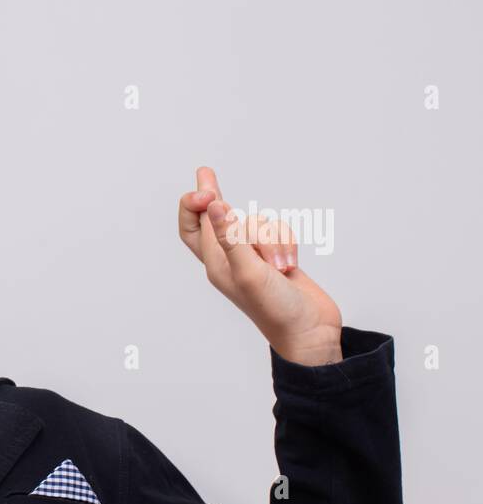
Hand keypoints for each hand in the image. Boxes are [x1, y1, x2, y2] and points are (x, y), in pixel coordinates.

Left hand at [178, 167, 342, 365]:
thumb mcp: (248, 272)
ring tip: (279, 268)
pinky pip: (279, 231)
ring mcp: (255, 257)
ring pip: (259, 223)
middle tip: (205, 172)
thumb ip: (231, 238)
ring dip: (273, 240)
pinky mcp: (277, 256)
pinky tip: (290, 265)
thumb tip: (215, 206)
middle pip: (222, 218)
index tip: (208, 190)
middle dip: (216, 197)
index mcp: (215, 263)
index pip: (193, 227)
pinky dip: (288, 242)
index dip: (194, 205)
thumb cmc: (275, 309)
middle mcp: (231, 258)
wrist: (309, 330)